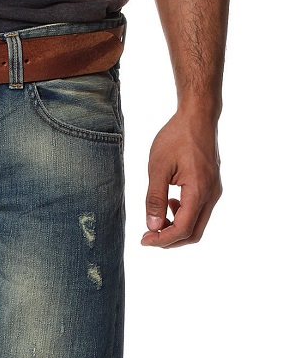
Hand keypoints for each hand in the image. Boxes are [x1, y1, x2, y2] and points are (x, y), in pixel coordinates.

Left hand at [141, 109, 221, 247]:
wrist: (197, 117)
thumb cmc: (176, 137)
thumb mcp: (158, 167)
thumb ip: (155, 198)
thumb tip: (152, 225)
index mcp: (199, 191)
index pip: (182, 229)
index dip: (162, 239)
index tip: (143, 240)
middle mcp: (211, 194)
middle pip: (193, 233)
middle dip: (169, 240)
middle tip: (147, 236)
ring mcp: (213, 191)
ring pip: (197, 224)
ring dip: (175, 228)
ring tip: (155, 219)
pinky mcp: (211, 186)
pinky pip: (199, 211)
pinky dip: (182, 216)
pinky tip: (168, 204)